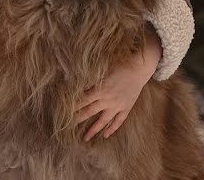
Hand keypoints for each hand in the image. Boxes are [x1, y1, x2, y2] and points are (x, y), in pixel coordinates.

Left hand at [75, 26, 161, 141]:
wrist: (140, 68)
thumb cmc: (121, 64)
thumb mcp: (104, 70)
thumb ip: (92, 79)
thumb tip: (79, 84)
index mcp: (101, 89)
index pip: (83, 99)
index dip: (73, 105)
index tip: (63, 111)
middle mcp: (108, 99)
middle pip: (89, 111)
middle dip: (78, 118)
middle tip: (67, 126)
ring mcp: (118, 105)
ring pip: (103, 121)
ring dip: (93, 130)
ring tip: (84, 138)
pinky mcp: (126, 108)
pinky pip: (118, 121)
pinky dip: (112, 129)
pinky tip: (105, 135)